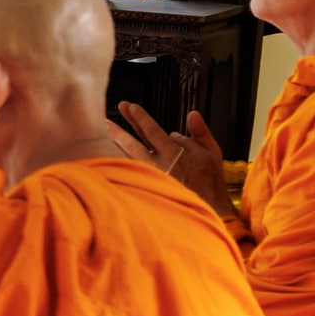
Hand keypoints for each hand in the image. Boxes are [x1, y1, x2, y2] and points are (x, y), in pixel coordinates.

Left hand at [108, 101, 234, 218]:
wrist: (209, 208)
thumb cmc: (209, 182)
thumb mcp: (212, 152)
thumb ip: (200, 132)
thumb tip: (192, 114)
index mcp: (175, 155)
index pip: (153, 132)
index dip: (141, 118)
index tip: (130, 107)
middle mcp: (159, 167)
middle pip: (133, 145)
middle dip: (119, 131)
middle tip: (105, 120)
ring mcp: (151, 179)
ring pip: (128, 160)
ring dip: (114, 147)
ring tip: (102, 135)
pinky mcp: (148, 188)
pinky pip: (129, 173)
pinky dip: (118, 164)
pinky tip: (107, 156)